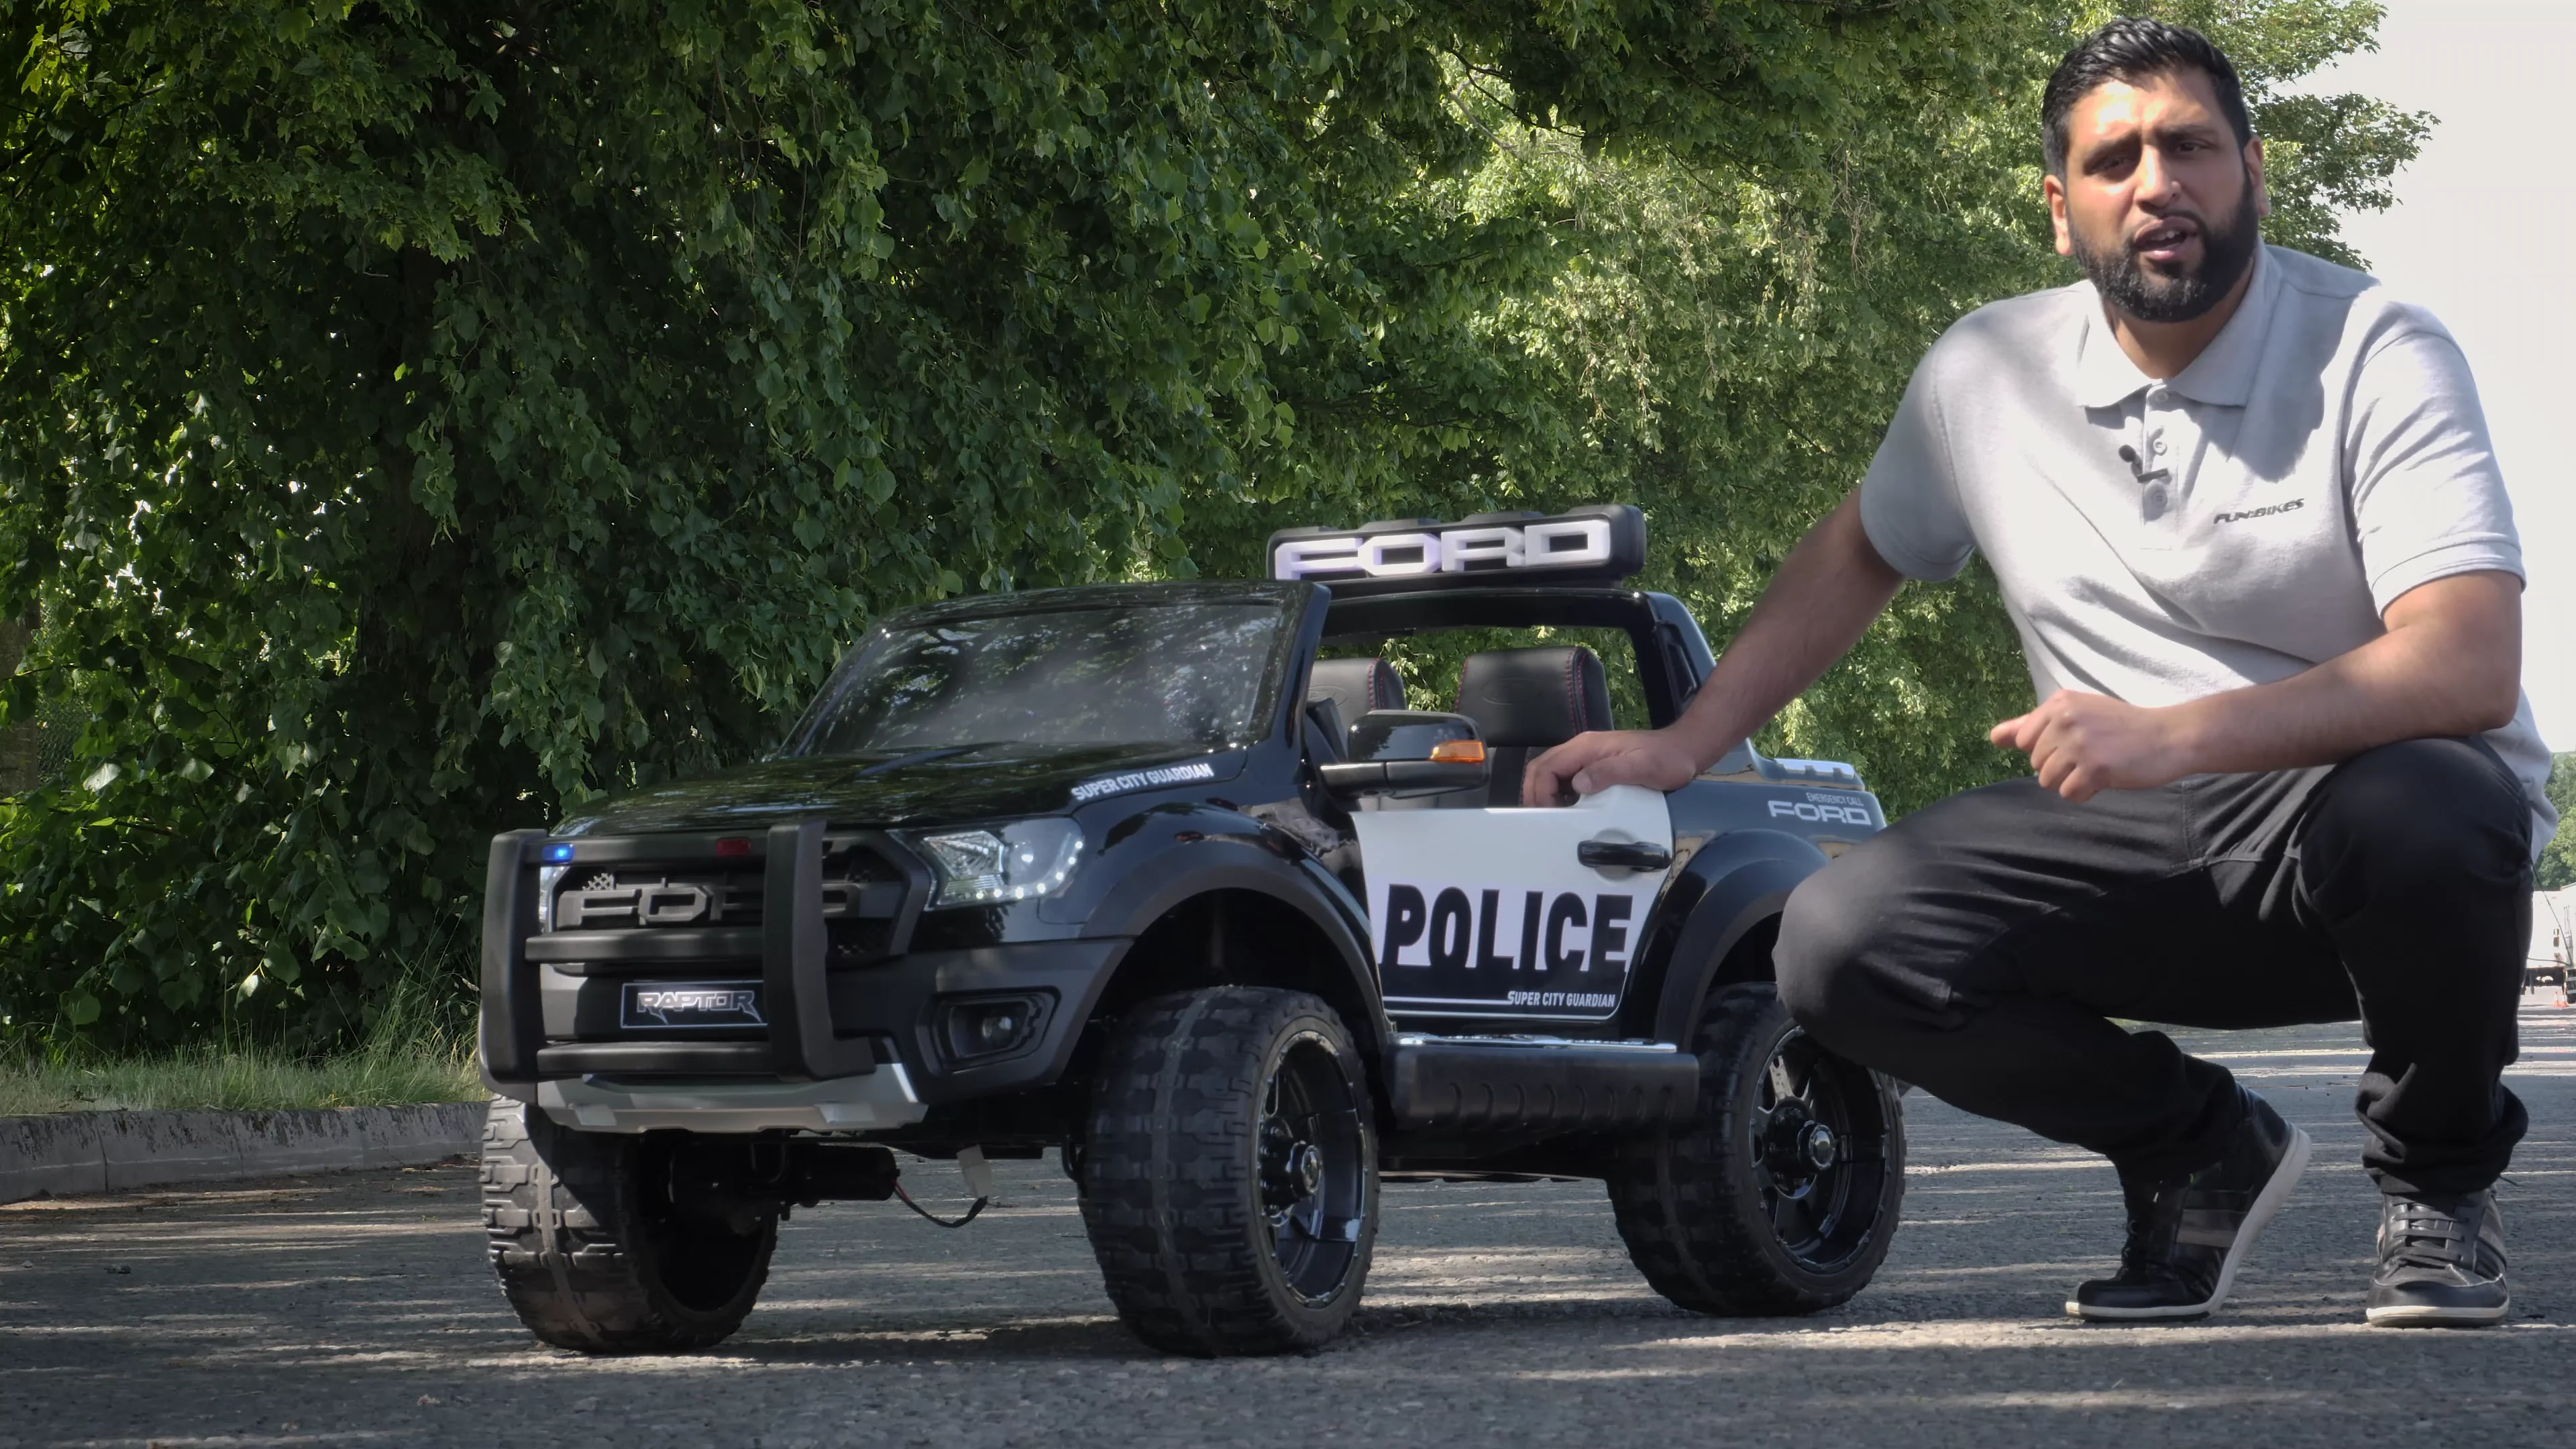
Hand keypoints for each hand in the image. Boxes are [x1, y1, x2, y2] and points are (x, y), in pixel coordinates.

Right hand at [1523, 729, 1701, 805]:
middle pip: (1541, 768)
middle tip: (1543, 821)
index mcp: (1586, 747)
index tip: (1549, 815)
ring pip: (1550, 774)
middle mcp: (1581, 749)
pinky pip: (1565, 780)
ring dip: (1544, 795)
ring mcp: (1586, 758)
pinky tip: (1568, 812)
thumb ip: (1609, 772)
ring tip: (1552, 819)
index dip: (1540, 792)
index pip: (1546, 766)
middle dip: (1535, 794)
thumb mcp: (1641, 767)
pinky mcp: (1594, 767)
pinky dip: (1558, 796)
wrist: (1685, 750)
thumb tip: (1577, 784)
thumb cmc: (1667, 759)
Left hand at [1989, 690, 2193, 801]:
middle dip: (2061, 766)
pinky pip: (2069, 794)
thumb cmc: (2121, 727)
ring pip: (2048, 781)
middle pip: (2036, 763)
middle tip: (2093, 754)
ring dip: (2072, 781)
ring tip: (2098, 766)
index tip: (2075, 742)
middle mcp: (2065, 718)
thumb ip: (2031, 726)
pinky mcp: (2095, 768)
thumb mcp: (2076, 715)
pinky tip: (2105, 778)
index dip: (2047, 750)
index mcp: (2059, 702)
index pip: (2024, 740)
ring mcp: (2080, 743)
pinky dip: (2085, 793)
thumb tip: (1992, 738)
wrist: (2169, 736)